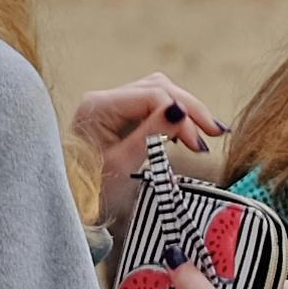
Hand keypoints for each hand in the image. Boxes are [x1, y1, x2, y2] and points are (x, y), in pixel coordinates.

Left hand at [69, 74, 225, 202]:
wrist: (70, 201)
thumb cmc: (91, 189)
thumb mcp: (124, 164)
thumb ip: (151, 134)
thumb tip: (180, 111)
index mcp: (100, 106)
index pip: (153, 95)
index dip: (183, 116)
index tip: (200, 146)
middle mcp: (105, 98)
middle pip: (158, 87)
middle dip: (191, 108)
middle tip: (216, 133)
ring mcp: (112, 105)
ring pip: (159, 92)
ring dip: (185, 110)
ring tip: (206, 133)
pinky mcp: (120, 115)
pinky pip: (153, 105)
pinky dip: (173, 116)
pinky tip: (185, 134)